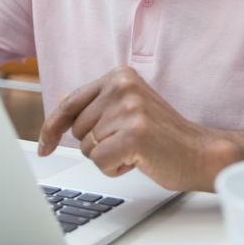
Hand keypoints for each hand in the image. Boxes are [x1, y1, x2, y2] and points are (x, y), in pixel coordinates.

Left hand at [37, 66, 227, 190]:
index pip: (70, 103)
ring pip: (87, 147)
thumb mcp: (128, 107)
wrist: (200, 152)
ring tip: (134, 150)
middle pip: (77, 129)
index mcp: (119, 75)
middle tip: (126, 142)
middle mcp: (123, 86)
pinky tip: (136, 160)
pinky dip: (114, 168)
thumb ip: (96, 103)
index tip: (44, 146)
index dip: (51, 128)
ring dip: (107, 157)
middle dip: (96, 144)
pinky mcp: (134, 135)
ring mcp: (129, 109)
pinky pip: (99, 162)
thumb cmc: (163, 134)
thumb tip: (62, 100)